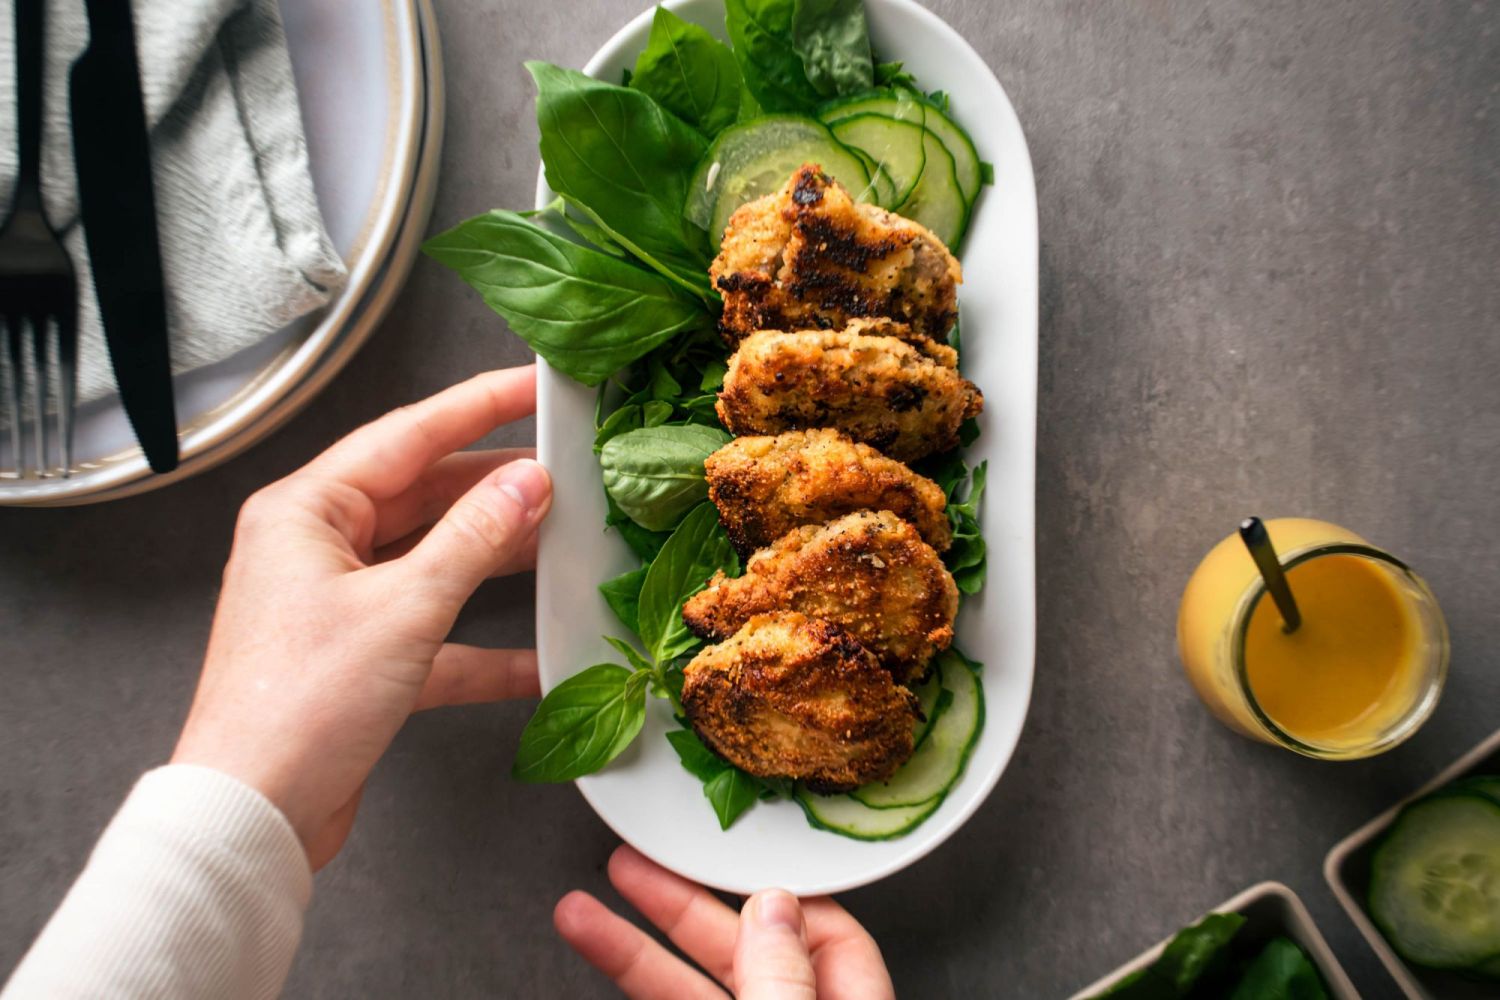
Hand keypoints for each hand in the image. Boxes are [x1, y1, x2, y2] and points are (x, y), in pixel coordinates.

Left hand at [172, 366, 551, 868]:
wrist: (252, 816)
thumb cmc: (300, 706)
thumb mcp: (404, 608)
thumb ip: (474, 538)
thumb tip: (528, 483)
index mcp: (305, 512)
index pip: (406, 435)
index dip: (477, 405)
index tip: (533, 385)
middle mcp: (314, 549)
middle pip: (421, 496)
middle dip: (493, 488)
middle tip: (562, 472)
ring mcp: (335, 605)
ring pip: (430, 561)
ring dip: (492, 559)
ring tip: (559, 543)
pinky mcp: (356, 661)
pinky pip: (431, 635)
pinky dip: (480, 644)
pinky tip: (537, 658)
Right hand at [554, 846, 893, 999]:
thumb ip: (784, 981)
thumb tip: (773, 910)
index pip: (833, 936)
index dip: (779, 892)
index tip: (724, 857)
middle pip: (745, 954)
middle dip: (681, 904)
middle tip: (630, 861)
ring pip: (693, 991)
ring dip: (634, 949)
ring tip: (577, 912)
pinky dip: (632, 981)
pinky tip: (600, 954)